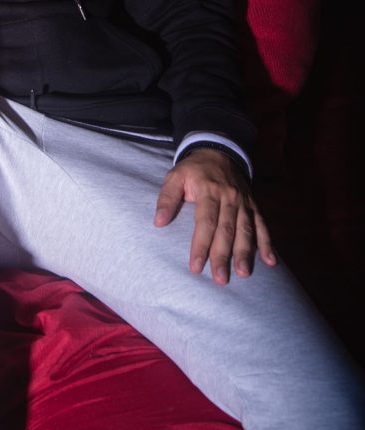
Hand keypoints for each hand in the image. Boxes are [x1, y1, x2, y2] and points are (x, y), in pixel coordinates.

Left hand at [154, 148, 276, 284]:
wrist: (219, 150)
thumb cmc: (194, 169)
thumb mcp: (175, 176)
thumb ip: (167, 198)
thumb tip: (159, 222)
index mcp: (209, 191)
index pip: (205, 223)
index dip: (201, 245)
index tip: (196, 267)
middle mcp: (229, 198)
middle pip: (227, 230)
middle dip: (223, 256)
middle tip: (220, 279)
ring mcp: (244, 202)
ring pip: (246, 230)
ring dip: (246, 253)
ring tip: (244, 273)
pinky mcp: (253, 205)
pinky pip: (262, 225)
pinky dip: (267, 243)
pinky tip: (271, 261)